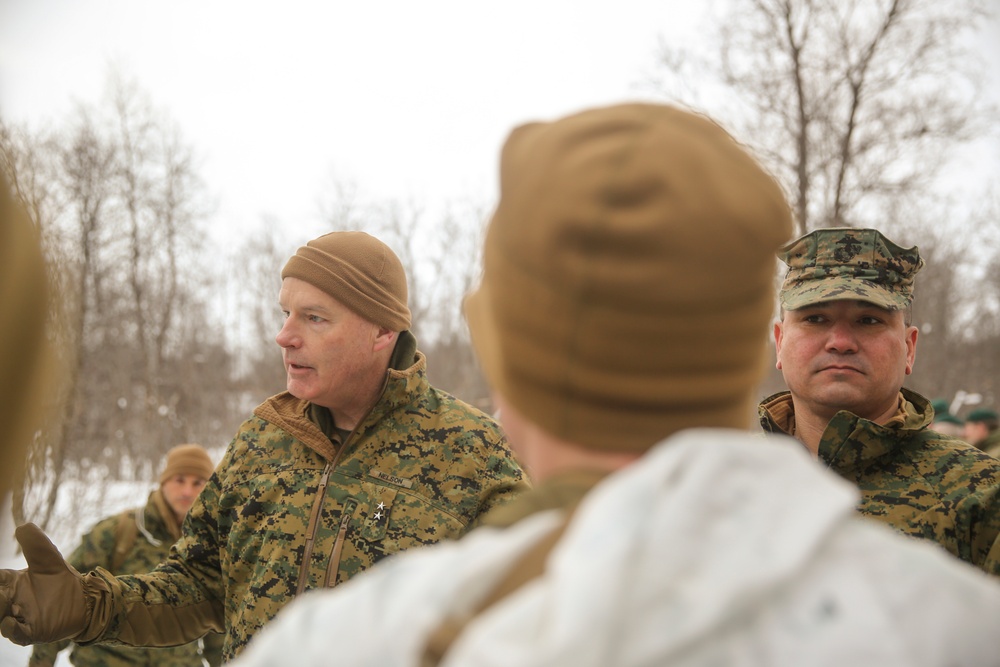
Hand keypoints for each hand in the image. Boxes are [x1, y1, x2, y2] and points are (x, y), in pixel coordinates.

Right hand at [0, 523, 86, 644]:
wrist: (85, 598)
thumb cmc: (62, 579)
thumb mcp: (50, 559)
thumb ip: (37, 544)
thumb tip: (23, 526)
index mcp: (12, 583)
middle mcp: (12, 601)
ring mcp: (21, 617)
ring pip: (0, 617)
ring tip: (2, 601)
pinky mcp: (33, 631)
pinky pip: (16, 634)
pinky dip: (10, 630)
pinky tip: (9, 622)